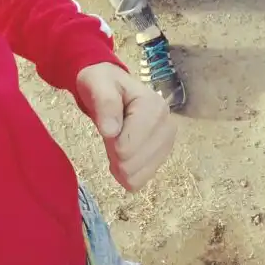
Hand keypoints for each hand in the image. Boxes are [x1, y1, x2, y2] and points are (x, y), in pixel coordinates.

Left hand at [76, 62, 175, 191]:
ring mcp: (167, 143)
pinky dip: (126, 172)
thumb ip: (105, 103)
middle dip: (115, 155)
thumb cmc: (103, 84)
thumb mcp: (97, 84)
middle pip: (133, 164)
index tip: (107, 128)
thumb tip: (111, 131)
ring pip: (138, 176)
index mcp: (154, 107)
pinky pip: (141, 180)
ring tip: (116, 141)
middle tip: (110, 134)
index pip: (128, 147)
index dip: (111, 143)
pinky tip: (123, 154)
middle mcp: (167, 126)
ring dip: (120, 164)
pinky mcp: (162, 156)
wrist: (111, 86)